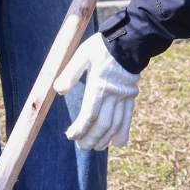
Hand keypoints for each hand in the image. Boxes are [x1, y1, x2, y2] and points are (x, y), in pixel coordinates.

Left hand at [55, 35, 141, 150]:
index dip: (80, 129)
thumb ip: (70, 73)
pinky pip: (128, 118)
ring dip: (105, 139)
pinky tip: (117, 143)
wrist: (128, 41)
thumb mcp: (81, 55)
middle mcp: (113, 95)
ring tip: (95, 148)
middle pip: (102, 124)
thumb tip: (58, 90)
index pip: (89, 115)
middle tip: (81, 146)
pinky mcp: (131, 97)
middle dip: (91, 138)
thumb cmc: (101, 47)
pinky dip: (123, 133)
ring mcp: (124, 98)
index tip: (71, 135)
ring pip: (116, 125)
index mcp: (98, 86)